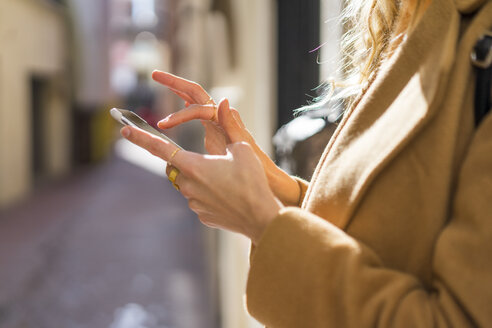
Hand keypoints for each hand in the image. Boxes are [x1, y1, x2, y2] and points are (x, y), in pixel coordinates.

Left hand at [151, 71, 300, 205]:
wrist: (260, 218)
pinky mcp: (202, 216)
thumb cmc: (252, 181)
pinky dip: (209, 194)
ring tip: (227, 180)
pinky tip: (229, 196)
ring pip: (189, 184)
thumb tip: (223, 103)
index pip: (159, 148)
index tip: (125, 129)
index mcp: (193, 165)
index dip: (141, 137)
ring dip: (201, 178)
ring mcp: (194, 203)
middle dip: (186, 161)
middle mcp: (188, 185)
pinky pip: (199, 200)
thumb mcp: (241, 148)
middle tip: (211, 161)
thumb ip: (228, 125)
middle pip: (177, 167)